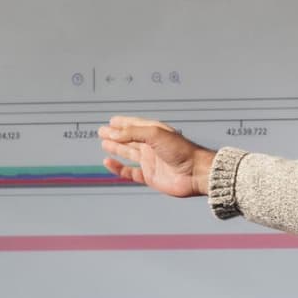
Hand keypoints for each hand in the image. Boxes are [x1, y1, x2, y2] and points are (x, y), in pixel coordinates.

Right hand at [98, 116, 216, 197]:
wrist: (195, 173)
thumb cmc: (180, 150)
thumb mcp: (155, 134)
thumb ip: (132, 132)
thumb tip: (112, 132)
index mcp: (156, 133)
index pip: (136, 125)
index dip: (123, 123)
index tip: (111, 121)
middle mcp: (153, 146)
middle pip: (130, 139)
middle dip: (116, 135)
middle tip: (101, 131)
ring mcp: (151, 162)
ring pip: (129, 153)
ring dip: (117, 148)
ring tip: (104, 143)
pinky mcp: (150, 177)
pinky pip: (130, 172)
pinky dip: (119, 168)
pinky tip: (109, 162)